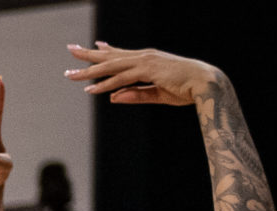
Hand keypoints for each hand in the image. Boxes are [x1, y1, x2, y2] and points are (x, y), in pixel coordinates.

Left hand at [64, 41, 221, 105]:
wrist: (206, 83)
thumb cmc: (187, 89)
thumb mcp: (157, 94)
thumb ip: (135, 95)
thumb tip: (112, 98)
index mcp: (149, 59)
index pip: (122, 53)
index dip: (106, 50)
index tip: (93, 46)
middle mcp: (145, 57)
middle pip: (111, 55)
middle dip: (88, 54)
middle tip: (70, 49)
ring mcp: (146, 62)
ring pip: (111, 66)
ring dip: (89, 71)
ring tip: (70, 74)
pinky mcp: (148, 71)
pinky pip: (121, 79)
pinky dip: (105, 84)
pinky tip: (90, 89)